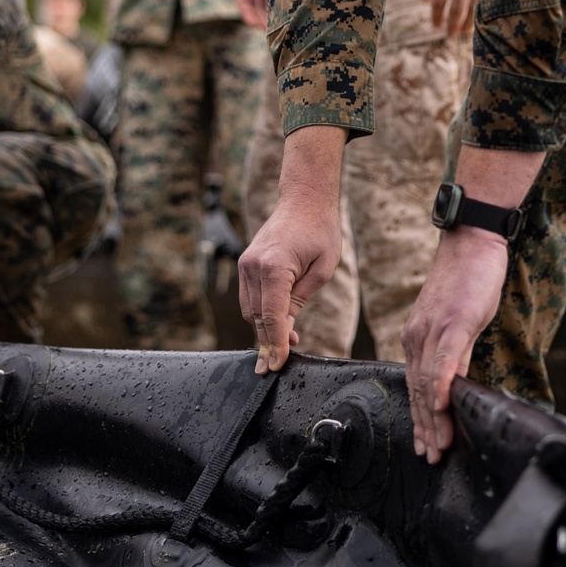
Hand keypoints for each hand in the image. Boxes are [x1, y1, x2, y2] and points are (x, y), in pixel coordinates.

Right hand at [236, 0, 273, 28]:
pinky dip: (272, 9)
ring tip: (274, 27)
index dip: (247, 14)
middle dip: (257, 19)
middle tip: (267, 31)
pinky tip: (280, 17)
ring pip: (260, 4)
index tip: (254, 25)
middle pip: (251, 5)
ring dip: (265, 16)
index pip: (242, 0)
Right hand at [237, 195, 341, 372]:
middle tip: (279, 363)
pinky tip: (277, 322)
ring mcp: (245, 263)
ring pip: (250, 310)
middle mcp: (253, 266)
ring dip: (264, 328)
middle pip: (257, 317)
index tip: (276, 367)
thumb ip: (300, 302)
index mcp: (274, 267)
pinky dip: (261, 312)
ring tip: (285, 344)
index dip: (275, 345)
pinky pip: (249, 297)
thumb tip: (286, 332)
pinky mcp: (245, 262)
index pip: (272, 317)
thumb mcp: (321, 270)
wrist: (304, 199)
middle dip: (268, 342)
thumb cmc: (320, 230)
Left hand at [401, 228, 508, 462]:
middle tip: (430, 458)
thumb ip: (452, 349)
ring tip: (440, 447)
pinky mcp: (453, 321)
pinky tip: (443, 405)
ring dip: (433, 418)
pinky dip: (441, 384)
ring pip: (429, 381)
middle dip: (424, 428)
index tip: (425, 444)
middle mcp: (418, 336)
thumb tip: (457, 381)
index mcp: (417, 337)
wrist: (471, 241)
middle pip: (417, 390)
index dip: (419, 418)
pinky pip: (445, 359)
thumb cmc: (467, 279)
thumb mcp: (456, 318)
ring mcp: (434, 329)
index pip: (415, 386)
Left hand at [421, 0, 488, 35]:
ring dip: (466, 23)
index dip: (436, 15)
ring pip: (473, 7)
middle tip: (448, 34)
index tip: (435, 26)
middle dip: (451, 24)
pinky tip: (477, 22)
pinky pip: (485, 1)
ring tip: (461, 31)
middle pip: (455, 6)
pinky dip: (480, 14)